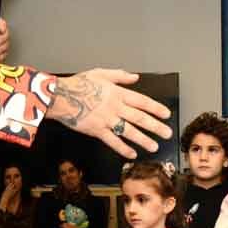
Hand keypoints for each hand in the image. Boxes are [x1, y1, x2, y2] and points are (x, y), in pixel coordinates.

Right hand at [46, 69, 172, 159]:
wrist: (60, 96)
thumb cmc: (79, 84)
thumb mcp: (100, 73)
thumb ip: (119, 75)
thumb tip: (135, 77)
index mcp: (118, 93)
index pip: (142, 102)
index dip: (155, 108)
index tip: (166, 114)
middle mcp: (115, 107)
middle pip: (139, 118)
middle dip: (155, 126)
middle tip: (167, 133)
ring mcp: (107, 120)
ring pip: (129, 131)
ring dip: (143, 139)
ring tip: (154, 146)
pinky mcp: (97, 130)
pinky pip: (112, 141)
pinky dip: (123, 148)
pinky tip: (132, 154)